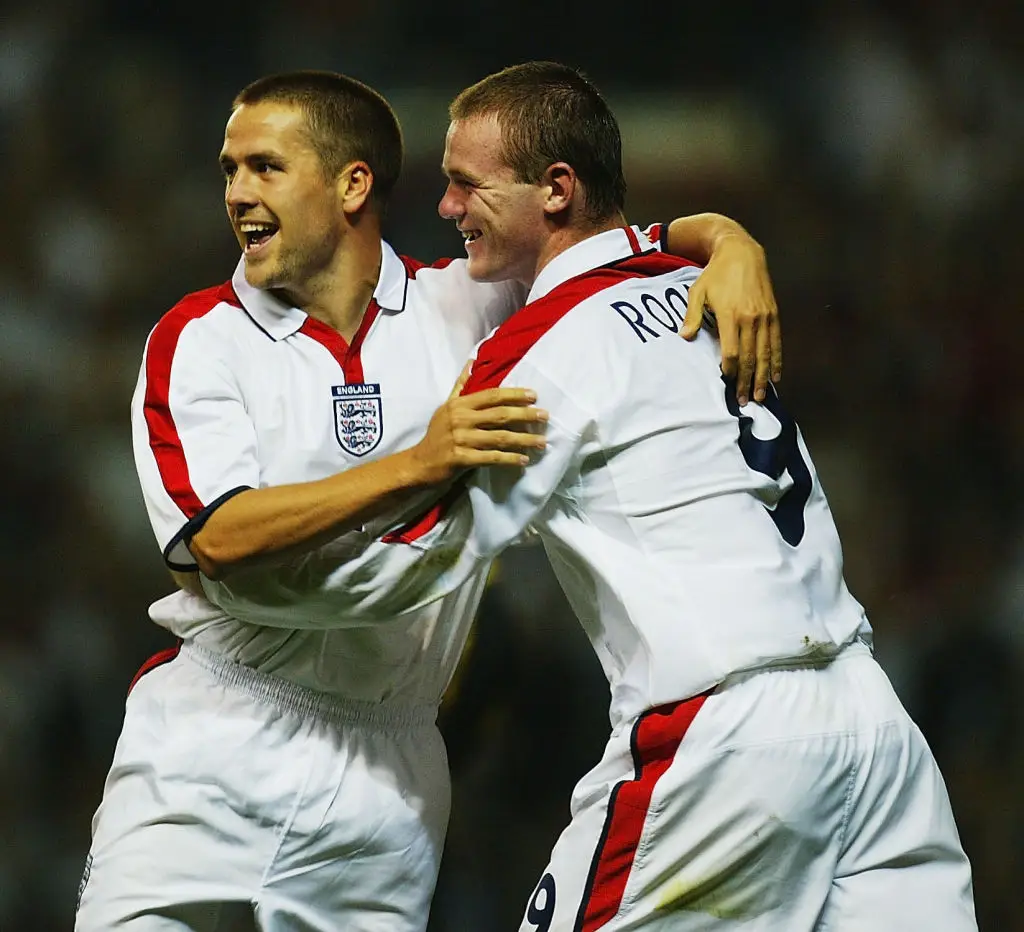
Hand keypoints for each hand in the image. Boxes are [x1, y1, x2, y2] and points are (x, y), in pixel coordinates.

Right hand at [410, 385, 548, 484]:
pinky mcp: (461, 458)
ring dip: (524, 440)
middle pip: (500, 415)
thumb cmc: (436, 434)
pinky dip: (510, 459)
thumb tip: (471, 362)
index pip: (492, 395)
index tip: (534, 396)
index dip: (514, 395)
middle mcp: (460, 419)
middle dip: (525, 415)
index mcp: (459, 405)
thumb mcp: (446, 407)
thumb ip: (461, 386)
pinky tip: (524, 460)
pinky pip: (492, 458)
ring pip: (499, 437)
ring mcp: (461, 439)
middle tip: (545, 417)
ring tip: (542, 441)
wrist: (420, 462)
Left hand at [682, 235, 780, 404]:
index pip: (731, 352)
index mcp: (730, 315)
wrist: (741, 252)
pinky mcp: (774, 314)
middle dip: (745, 381)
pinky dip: (776, 360)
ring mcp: (765, 317)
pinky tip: (775, 376)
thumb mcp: (697, 292)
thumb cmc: (715, 274)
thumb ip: (692, 316)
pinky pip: (776, 342)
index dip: (730, 370)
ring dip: (762, 377)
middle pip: (750, 357)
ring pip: (765, 353)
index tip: (726, 384)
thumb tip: (685, 337)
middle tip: (743, 401)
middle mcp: (750, 318)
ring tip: (760, 396)